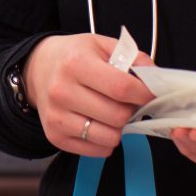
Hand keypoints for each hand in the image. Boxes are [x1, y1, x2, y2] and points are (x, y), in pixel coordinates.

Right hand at [23, 33, 155, 158]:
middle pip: (118, 115)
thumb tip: (158, 79)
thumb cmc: (74, 56)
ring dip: (120, 128)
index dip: (144, 94)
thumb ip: (133, 58)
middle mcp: (62, 91)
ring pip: (110, 137)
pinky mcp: (55, 136)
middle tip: (129, 103)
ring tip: (113, 113)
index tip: (151, 93)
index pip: (121, 88)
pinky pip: (97, 150)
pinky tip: (100, 124)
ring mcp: (57, 116)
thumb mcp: (102, 45)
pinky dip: (106, 141)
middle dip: (132, 111)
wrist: (37, 70)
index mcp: (76, 63)